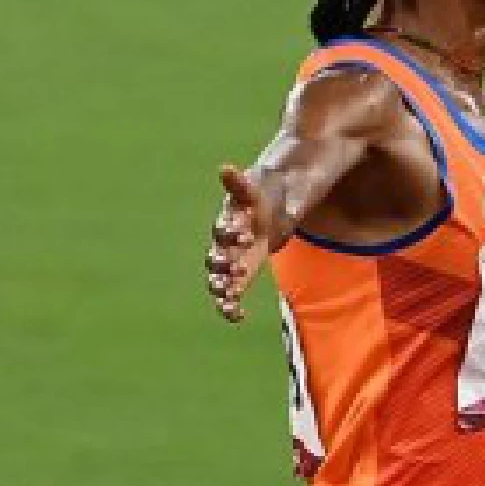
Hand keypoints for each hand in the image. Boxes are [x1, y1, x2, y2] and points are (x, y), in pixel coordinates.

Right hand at [205, 163, 272, 320]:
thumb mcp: (251, 189)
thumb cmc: (258, 198)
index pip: (222, 230)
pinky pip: (227, 296)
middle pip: (215, 258)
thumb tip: (224, 168)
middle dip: (224, 266)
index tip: (247, 236)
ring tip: (230, 299)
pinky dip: (229, 307)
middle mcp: (223, 245)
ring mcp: (229, 262)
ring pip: (217, 280)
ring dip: (222, 290)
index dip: (231, 235)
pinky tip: (239, 317)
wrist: (268, 208)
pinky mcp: (238, 276)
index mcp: (226, 222)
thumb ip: (238, 183)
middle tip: (237, 270)